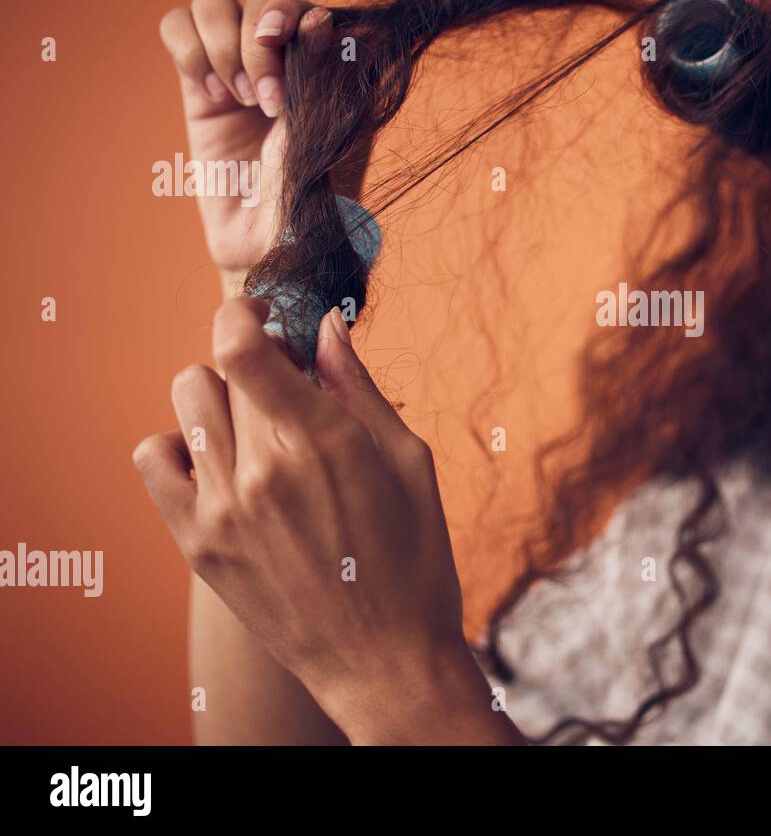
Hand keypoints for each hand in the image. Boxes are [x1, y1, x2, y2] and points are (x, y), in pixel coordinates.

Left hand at [133, 297, 481, 739]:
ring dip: (220, 396)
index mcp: (321, 442)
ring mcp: (221, 509)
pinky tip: (220, 461)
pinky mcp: (197, 543)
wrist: (384, 660)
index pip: (241, 345)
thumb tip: (328, 326)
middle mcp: (260, 470)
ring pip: (186, 401)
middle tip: (292, 390)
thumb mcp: (411, 464)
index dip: (244, 312)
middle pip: (222, 368)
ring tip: (257, 427)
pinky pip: (153, 459)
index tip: (265, 314)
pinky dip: (179, 444)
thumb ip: (360, 389)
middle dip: (258, 361)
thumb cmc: (414, 560)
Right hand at [158, 0, 333, 283]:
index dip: (293, 22)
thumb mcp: (320, 141)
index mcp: (328, 70)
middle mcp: (285, 60)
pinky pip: (178, 26)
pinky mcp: (198, 82)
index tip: (289, 71)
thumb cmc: (308, 204)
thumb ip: (318, 78)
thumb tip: (320, 18)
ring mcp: (239, 67)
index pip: (309, 7)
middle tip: (266, 100)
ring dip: (224, 43)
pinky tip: (211, 96)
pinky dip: (189, 50)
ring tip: (239, 99)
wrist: (266, 250)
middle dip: (258, 38)